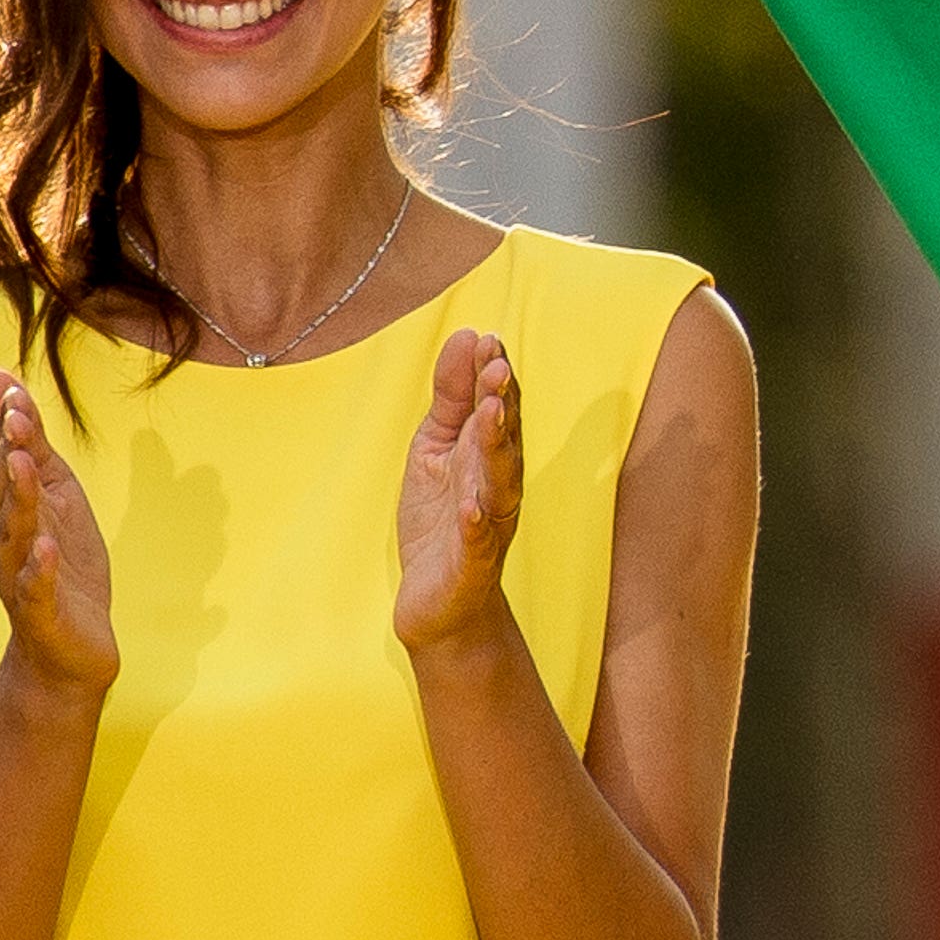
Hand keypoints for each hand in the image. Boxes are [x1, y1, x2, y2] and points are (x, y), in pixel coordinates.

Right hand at [0, 369, 119, 696]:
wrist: (71, 644)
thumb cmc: (60, 561)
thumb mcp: (54, 493)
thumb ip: (30, 440)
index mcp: (10, 510)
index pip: (2, 462)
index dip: (7, 427)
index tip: (12, 390)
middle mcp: (6, 540)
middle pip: (1, 493)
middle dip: (7, 454)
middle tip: (15, 417)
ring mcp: (20, 575)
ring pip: (15, 534)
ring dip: (19, 499)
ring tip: (24, 464)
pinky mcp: (41, 611)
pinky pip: (36, 588)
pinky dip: (39, 568)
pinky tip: (46, 547)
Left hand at [394, 329, 525, 659]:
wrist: (439, 603)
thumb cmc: (441, 521)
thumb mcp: (435, 449)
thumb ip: (451, 398)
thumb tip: (467, 336)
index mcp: (489, 456)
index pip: (499, 408)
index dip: (493, 376)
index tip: (486, 339)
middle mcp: (497, 486)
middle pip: (504, 439)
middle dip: (501, 403)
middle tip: (496, 366)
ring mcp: (488, 525)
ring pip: (498, 483)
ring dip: (495, 449)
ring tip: (489, 415)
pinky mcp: (471, 565)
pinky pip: (477, 543)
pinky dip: (476, 525)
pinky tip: (470, 506)